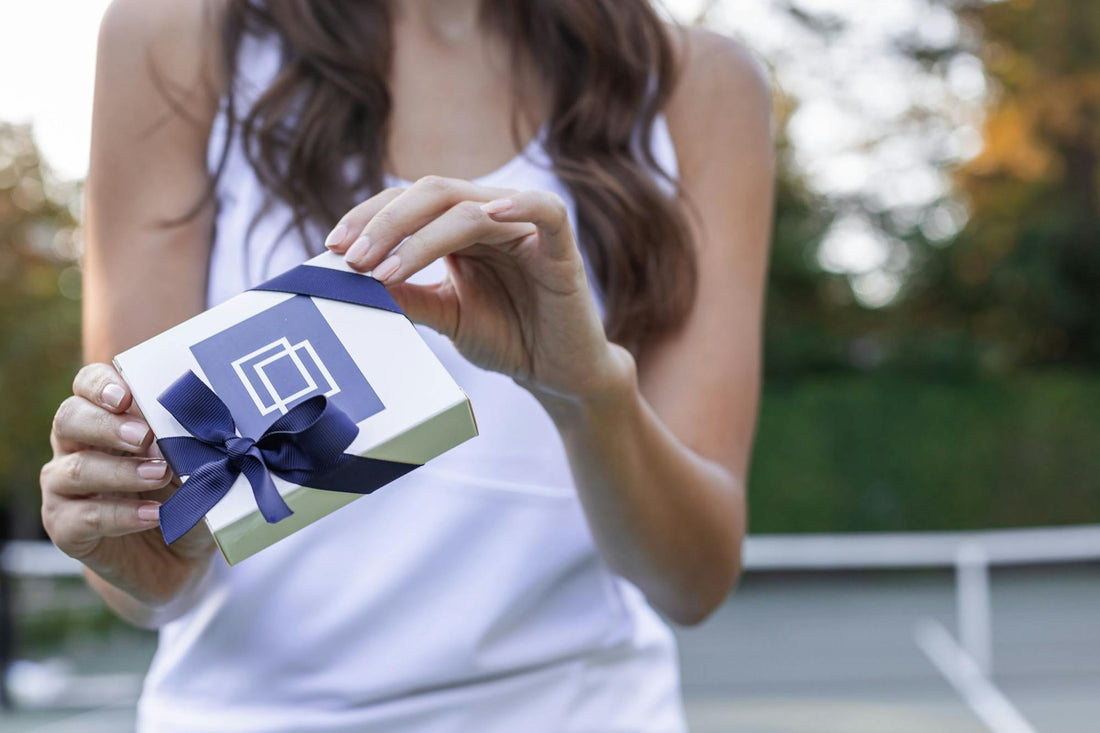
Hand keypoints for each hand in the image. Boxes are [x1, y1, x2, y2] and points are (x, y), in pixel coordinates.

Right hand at [40, 364, 215, 604]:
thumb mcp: (200, 464)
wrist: (179, 558)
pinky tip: (153, 515)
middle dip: (108, 425)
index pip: (87, 385)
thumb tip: (213, 426)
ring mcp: (65, 489)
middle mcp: (77, 447)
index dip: (100, 385)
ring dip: (120, 471)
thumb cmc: (187, 495)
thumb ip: (195, 441)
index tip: (126, 395)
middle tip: (145, 436)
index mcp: (106, 418)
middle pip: (69, 419)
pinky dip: (120, 515)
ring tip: (161, 474)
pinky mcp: (66, 528)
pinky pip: (81, 518)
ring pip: (74, 470)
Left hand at [325, 176, 633, 405]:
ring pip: (470, 207)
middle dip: (385, 223)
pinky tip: (490, 214)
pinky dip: (521, 204)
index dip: (369, 217)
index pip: (409, 202)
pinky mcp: (562, 250)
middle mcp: (491, 217)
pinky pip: (547, 210)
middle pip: (432, 192)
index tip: (332, 247)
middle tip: (352, 258)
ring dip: (422, 235)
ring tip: (387, 268)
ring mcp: (526, 229)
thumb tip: (352, 280)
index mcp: (461, 227)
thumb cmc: (507, 337)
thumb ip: (408, 294)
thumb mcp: (445, 315)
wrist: (558, 375)